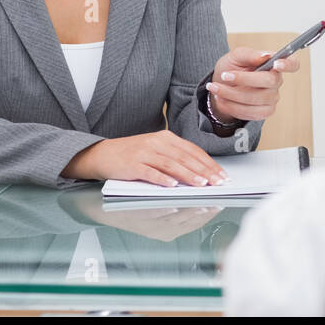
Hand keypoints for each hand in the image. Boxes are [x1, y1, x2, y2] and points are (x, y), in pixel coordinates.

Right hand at [62, 130, 228, 186]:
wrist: (103, 154)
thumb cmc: (133, 155)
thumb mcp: (157, 150)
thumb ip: (176, 157)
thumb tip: (201, 172)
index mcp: (167, 138)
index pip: (193, 151)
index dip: (209, 163)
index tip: (222, 175)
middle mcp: (158, 142)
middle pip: (186, 157)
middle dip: (205, 171)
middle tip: (218, 182)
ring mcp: (144, 152)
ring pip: (171, 164)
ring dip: (188, 175)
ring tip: (202, 184)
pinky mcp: (132, 164)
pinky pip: (150, 172)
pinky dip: (162, 179)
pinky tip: (173, 185)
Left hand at [208, 47, 299, 122]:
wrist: (220, 88)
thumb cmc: (230, 69)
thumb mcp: (235, 57)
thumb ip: (249, 54)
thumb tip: (265, 55)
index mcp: (274, 64)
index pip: (292, 64)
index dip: (288, 64)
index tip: (276, 63)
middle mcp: (276, 81)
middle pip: (270, 81)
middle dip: (244, 79)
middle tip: (224, 76)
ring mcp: (272, 98)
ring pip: (257, 99)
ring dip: (232, 94)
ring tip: (216, 88)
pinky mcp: (264, 112)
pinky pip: (251, 112)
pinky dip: (233, 106)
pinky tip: (223, 99)